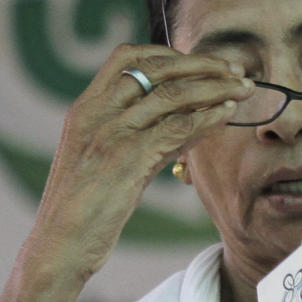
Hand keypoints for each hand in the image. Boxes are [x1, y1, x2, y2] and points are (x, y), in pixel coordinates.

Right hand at [23, 42, 252, 283]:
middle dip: (202, 64)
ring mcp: (111, 132)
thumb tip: (187, 115)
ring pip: (173, 94)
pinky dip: (207, 116)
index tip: (199, 62)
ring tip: (243, 89)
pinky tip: (226, 114)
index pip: (126, 56)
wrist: (59, 247)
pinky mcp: (127, 157)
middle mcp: (96, 111)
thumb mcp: (104, 157)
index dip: (168, 53)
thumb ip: (136, 130)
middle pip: (157, 68)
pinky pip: (177, 127)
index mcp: (86, 106)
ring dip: (215, 87)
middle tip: (234, 70)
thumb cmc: (84, 207)